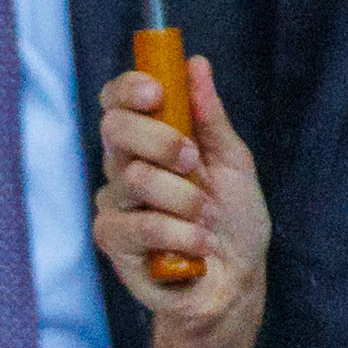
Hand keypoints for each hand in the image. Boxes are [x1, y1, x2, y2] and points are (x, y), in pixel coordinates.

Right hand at [96, 50, 269, 347]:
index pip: (117, 101)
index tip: (156, 90)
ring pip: (134, 179)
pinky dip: (180, 235)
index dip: (129, 89)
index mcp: (148, 141)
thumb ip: (210, 117)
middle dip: (162, 141)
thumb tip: (196, 65)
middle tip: (194, 163)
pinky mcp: (113, 240)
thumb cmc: (234, 222)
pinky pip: (139, 225)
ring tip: (205, 219)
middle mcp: (123, 167)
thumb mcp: (233, 162)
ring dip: (185, 200)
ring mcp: (114, 204)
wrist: (234, 282)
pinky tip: (197, 246)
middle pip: (115, 129)